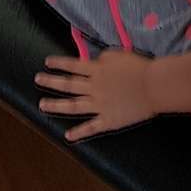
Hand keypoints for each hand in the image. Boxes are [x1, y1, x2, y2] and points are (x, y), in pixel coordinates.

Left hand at [35, 50, 155, 141]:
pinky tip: (67, 136)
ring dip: (56, 105)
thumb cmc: (139, 68)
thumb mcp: (117, 55)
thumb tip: (93, 62)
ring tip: (42, 105)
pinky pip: (91, 127)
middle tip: (37, 80)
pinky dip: (79, 132)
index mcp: (96, 70)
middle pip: (68, 85)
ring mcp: (99, 105)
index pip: (73, 66)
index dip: (59, 64)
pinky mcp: (108, 121)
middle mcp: (94, 88)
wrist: (153, 87)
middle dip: (51, 82)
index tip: (46, 63)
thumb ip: (102, 59)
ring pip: (73, 106)